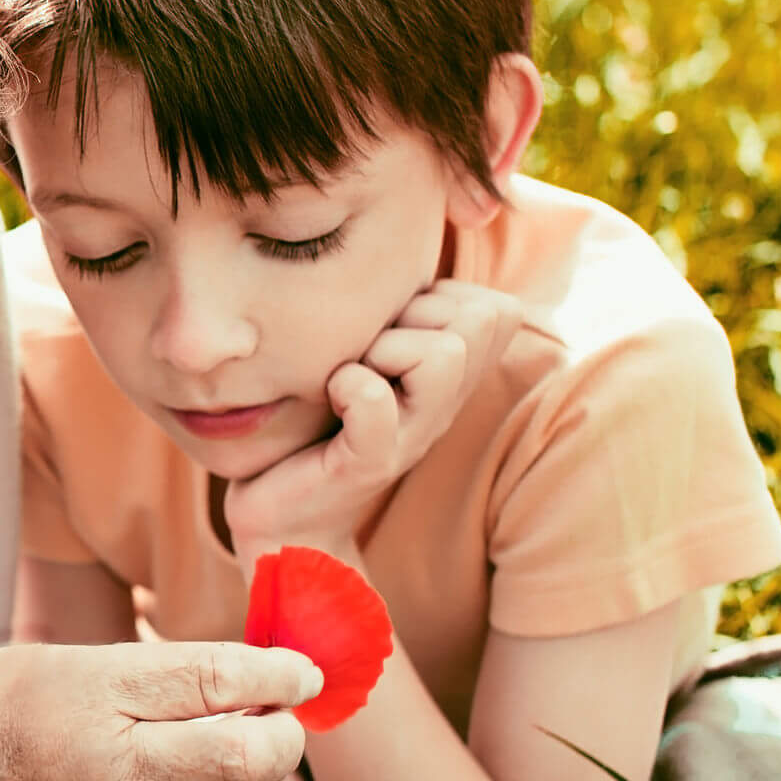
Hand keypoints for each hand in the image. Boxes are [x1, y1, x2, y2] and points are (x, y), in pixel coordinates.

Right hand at [0, 639, 315, 780]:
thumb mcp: (56, 662)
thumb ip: (149, 672)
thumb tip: (249, 679)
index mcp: (93, 692)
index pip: (217, 677)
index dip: (279, 673)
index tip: (303, 675)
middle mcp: (108, 767)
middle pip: (244, 755)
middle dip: (285, 742)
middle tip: (281, 732)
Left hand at [224, 279, 521, 559]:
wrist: (282, 519)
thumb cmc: (315, 428)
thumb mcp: (364, 358)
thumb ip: (396, 317)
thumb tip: (419, 260)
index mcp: (449, 380)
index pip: (497, 308)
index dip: (444, 299)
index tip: (393, 328)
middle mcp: (443, 407)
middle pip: (480, 319)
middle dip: (417, 315)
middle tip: (369, 350)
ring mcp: (413, 437)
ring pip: (443, 352)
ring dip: (385, 347)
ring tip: (351, 373)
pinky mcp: (370, 464)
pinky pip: (376, 398)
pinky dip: (347, 386)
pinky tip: (329, 398)